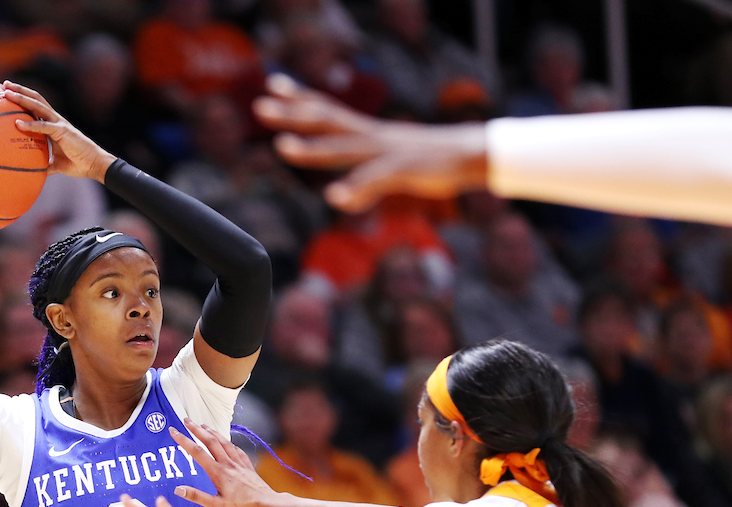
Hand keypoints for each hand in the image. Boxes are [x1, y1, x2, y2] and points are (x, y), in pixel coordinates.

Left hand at [4, 81, 113, 180]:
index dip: (24, 98)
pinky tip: (17, 123)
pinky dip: (31, 124)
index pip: (37, 106)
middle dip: (20, 90)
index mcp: (54, 124)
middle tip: (4, 85)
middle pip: (36, 99)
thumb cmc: (77, 163)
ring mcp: (60, 124)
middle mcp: (56, 120)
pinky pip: (44, 126)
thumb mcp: (55, 164)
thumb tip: (32, 173)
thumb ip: (43, 165)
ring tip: (7, 94)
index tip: (9, 92)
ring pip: (38, 106)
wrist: (94, 165)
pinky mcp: (63, 132)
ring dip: (22, 98)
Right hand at [171, 420, 287, 506]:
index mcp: (218, 472)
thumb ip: (197, 496)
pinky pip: (236, 449)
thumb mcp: (216, 506)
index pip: (197, 452)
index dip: (184, 440)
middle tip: (186, 420)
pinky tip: (226, 441)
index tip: (174, 431)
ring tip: (203, 425)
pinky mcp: (247, 466)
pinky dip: (228, 442)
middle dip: (197, 429)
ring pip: (224, 442)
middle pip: (210, 441)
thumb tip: (178, 489)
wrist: (266, 505)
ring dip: (212, 432)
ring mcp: (239, 463)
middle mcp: (228, 464)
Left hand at [253, 74, 488, 211]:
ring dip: (311, 149)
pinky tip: (334, 197)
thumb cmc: (432, 162)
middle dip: (291, 115)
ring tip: (281, 147)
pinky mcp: (403, 170)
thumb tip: (340, 198)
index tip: (272, 84)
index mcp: (369, 131)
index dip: (299, 97)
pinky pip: (374, 179)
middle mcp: (372, 135)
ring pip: (342, 148)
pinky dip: (354, 188)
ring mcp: (386, 150)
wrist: (473, 154)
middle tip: (257, 107)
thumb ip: (363, 184)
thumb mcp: (391, 171)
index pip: (328, 109)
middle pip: (326, 121)